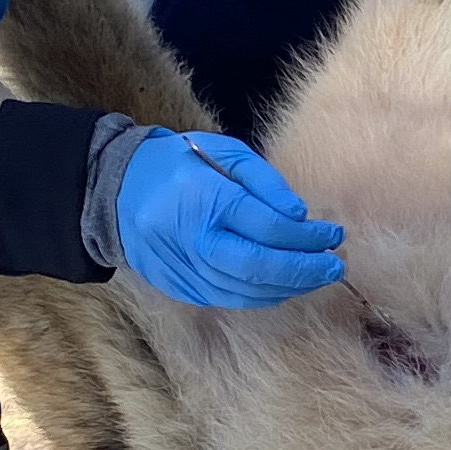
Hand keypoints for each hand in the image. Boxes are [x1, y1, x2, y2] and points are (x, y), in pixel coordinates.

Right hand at [114, 132, 345, 307]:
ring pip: (246, 291)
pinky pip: (229, 299)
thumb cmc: (176, 164)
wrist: (115, 192)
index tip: (333, 234)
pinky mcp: (179, 288)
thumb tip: (299, 215)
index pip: (268, 226)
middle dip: (305, 271)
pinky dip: (262, 296)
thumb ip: (262, 180)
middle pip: (260, 267)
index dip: (307, 236)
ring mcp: (183, 269)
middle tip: (335, 266)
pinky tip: (284, 285)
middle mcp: (193, 239)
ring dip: (289, 287)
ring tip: (317, 276)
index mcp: (205, 198)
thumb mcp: (219, 150)